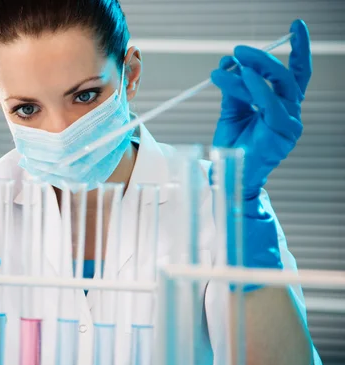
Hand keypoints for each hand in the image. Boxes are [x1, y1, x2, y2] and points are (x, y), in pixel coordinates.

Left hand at [211, 19, 311, 200]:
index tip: (295, 25)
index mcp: (281, 104)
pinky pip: (271, 105)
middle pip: (286, 75)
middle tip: (238, 50)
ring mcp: (290, 123)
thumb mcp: (231, 110)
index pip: (295, 72)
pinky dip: (257, 88)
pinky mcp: (283, 134)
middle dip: (263, 58)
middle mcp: (290, 111)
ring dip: (256, 69)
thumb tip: (228, 63)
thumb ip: (233, 88)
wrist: (228, 175)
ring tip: (232, 61)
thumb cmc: (233, 146)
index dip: (299, 48)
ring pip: (280, 86)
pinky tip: (242, 76)